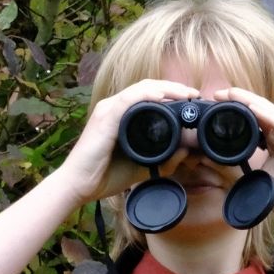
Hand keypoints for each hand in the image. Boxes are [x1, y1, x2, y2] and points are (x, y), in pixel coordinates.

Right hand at [56, 78, 200, 208]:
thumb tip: (186, 152)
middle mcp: (115, 107)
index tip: (192, 102)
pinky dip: (148, 96)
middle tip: (194, 95)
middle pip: (148, 87)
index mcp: (122, 116)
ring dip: (166, 88)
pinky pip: (129, 100)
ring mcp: (109, 109)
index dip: (172, 94)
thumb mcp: (142, 168)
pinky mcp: (105, 117)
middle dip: (174, 88)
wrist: (79, 186)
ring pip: (142, 89)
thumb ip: (163, 162)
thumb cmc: (104, 176)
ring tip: (185, 94)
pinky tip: (164, 98)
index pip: (149, 96)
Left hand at [210, 86, 273, 228]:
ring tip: (231, 94)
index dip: (236, 112)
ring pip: (270, 112)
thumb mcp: (255, 181)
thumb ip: (234, 171)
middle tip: (217, 94)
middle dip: (240, 101)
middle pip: (261, 111)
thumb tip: (208, 161)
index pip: (254, 121)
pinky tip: (251, 108)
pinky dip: (267, 116)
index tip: (215, 107)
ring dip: (250, 102)